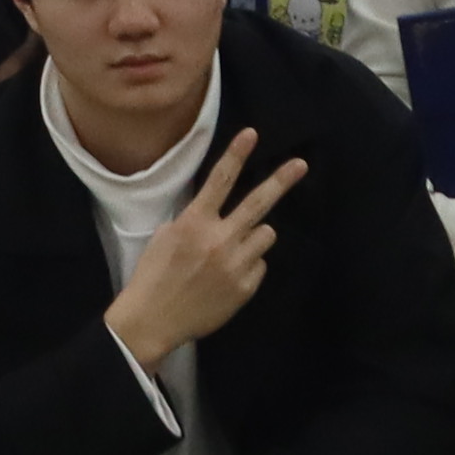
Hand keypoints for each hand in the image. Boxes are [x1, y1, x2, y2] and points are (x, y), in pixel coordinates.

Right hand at [95, 134, 303, 368]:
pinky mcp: (246, 286)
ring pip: (265, 234)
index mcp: (194, 223)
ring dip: (255, 234)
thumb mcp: (165, 236)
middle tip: (300, 165)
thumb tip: (218, 210)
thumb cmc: (154, 275)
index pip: (219, 181)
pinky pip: (260, 264)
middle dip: (281, 181)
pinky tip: (226, 275)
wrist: (154, 319)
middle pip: (257, 203)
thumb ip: (194, 219)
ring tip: (234, 247)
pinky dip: (249, 264)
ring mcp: (236, 264)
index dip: (236, 155)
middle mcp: (219, 239)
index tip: (252, 134)